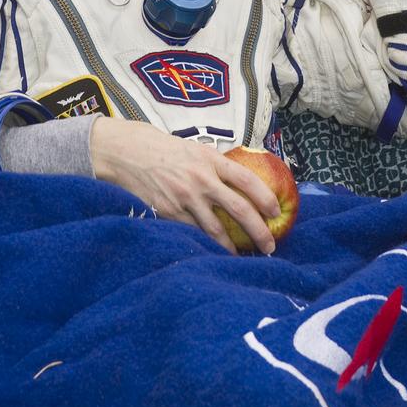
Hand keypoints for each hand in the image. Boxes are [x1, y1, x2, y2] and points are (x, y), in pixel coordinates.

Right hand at [90, 120, 280, 254]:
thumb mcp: (195, 150)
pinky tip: (214, 254)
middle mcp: (201, 179)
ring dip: (233, 247)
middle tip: (270, 246)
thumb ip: (217, 166)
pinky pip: (193, 234)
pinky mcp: (169, 213)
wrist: (129, 153)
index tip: (276, 212)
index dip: (265, 197)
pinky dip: (206, 246)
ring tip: (244, 257)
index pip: (246, 180)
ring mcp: (185, 198)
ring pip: (216, 230)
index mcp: (210, 160)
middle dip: (258, 231)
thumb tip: (243, 184)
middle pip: (238, 209)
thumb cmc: (166, 150)